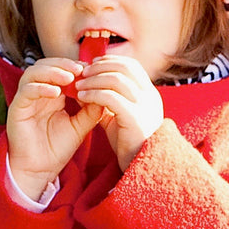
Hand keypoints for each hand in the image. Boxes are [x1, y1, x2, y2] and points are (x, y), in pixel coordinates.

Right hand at [7, 58, 103, 199]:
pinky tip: (56, 93)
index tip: (91, 70)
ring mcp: (25, 100)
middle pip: (45, 65)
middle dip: (63, 64)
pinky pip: (26, 91)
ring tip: (69, 78)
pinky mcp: (16, 109)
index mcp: (51, 95)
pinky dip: (41, 88)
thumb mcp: (80, 126)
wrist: (40, 170)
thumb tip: (106, 93)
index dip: (74, 66)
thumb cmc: (57, 148)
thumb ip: (91, 110)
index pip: (59, 69)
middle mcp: (37, 93)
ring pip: (33, 73)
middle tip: (80, 69)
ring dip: (51, 71)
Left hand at [72, 55, 163, 169]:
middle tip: (81, 73)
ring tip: (78, 86)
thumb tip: (85, 88)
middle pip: (124, 68)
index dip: (110, 61)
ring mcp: (144, 107)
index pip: (131, 65)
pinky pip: (111, 98)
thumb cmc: (128, 143)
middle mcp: (150, 96)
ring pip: (117, 79)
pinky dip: (94, 94)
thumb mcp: (118, 118)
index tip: (91, 64)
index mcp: (149, 94)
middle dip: (100, 67)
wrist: (141, 167)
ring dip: (94, 80)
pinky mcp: (135, 119)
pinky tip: (81, 98)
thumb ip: (106, 102)